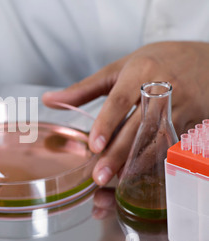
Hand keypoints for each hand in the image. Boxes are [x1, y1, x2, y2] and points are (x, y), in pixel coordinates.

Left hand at [43, 41, 208, 185]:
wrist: (206, 59)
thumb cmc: (156, 61)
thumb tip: (49, 100)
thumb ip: (83, 89)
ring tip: (116, 181)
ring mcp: (183, 108)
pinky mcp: (193, 122)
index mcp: (141, 72)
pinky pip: (172, 146)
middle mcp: (164, 90)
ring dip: (137, 163)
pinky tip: (139, 175)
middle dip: (118, 154)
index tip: (94, 145)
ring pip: (157, 141)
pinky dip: (155, 162)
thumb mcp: (119, 68)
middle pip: (138, 127)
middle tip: (98, 176)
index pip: (120, 101)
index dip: (107, 124)